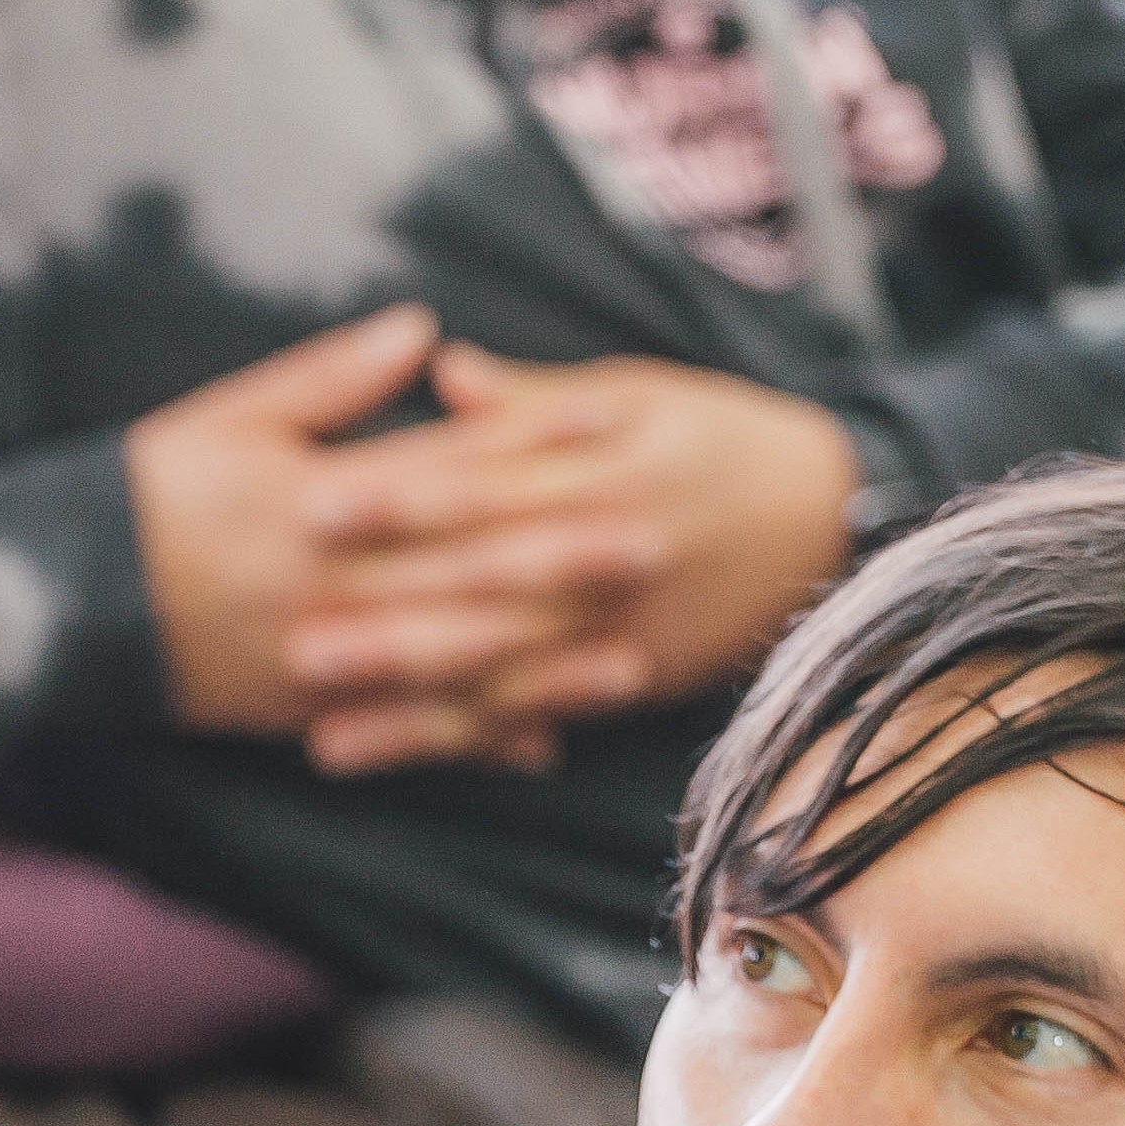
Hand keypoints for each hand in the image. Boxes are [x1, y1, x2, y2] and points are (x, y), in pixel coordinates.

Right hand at [126, 307, 666, 744]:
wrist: (59, 603)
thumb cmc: (152, 493)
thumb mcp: (233, 416)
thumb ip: (332, 379)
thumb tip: (423, 327)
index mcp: (322, 498)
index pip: (451, 461)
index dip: (538, 437)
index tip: (619, 417)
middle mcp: (334, 584)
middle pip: (471, 568)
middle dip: (568, 558)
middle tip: (658, 544)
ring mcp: (327, 658)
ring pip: (455, 665)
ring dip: (545, 668)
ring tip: (629, 666)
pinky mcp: (311, 711)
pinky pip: (404, 734)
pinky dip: (472, 742)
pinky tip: (540, 746)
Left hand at [285, 346, 863, 774]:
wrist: (832, 518)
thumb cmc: (721, 439)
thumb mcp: (641, 394)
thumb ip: (535, 400)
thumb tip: (445, 373)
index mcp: (600, 470)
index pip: (485, 482)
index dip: (400, 498)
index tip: (316, 504)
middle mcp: (603, 558)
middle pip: (481, 589)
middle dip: (386, 617)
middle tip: (292, 639)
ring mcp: (614, 629)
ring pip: (500, 669)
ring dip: (410, 701)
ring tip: (322, 724)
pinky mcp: (625, 679)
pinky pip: (533, 713)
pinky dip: (464, 739)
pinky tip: (392, 752)